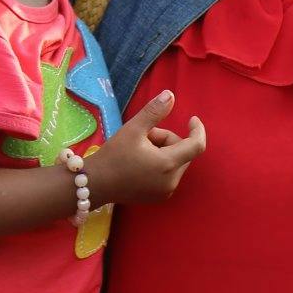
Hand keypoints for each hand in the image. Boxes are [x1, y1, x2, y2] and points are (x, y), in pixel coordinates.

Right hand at [84, 89, 205, 205]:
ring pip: (175, 162)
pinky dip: (160, 164)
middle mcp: (171, 182)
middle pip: (183, 152)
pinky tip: (139, 163)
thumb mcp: (133, 129)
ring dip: (163, 151)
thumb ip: (154, 111)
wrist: (94, 184)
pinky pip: (168, 174)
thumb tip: (170, 95)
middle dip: (167, 140)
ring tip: (138, 149)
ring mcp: (165, 192)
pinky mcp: (158, 197)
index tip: (191, 119)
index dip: (198, 130)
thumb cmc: (113, 155)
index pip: (197, 145)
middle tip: (144, 135)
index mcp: (168, 165)